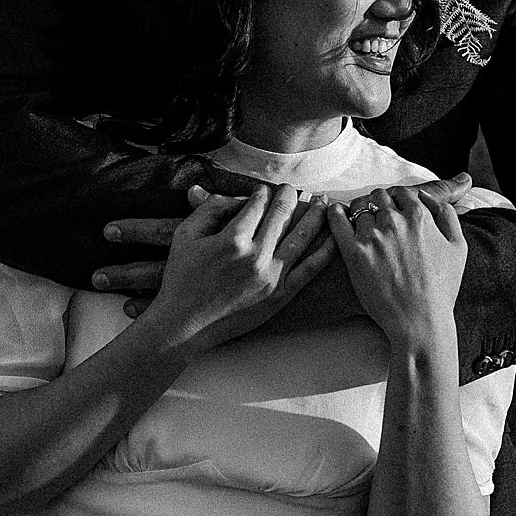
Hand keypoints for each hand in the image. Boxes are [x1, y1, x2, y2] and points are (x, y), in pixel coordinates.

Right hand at [139, 176, 327, 365]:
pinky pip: (309, 270)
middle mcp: (255, 255)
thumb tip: (234, 195)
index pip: (257, 202)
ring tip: (323, 202)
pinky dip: (324, 252)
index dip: (262, 192)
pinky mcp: (280, 296)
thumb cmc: (180, 280)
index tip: (264, 190)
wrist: (184, 326)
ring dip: (315, 215)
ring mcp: (271, 277)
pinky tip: (335, 238)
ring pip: (302, 237)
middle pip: (282, 214)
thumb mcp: (185, 236)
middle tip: (295, 189)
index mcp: (233, 238)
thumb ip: (209, 208)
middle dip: (290, 196)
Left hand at [325, 173, 464, 354]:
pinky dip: (336, 213)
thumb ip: (447, 216)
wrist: (420, 322)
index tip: (394, 210)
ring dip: (360, 213)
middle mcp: (395, 221)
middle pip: (379, 197)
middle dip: (379, 204)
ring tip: (360, 224)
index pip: (402, 193)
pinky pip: (338, 220)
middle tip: (376, 217)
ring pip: (360, 208)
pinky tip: (336, 214)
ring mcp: (372, 236)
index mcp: (419, 216)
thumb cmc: (441, 290)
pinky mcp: (354, 253)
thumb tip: (430, 198)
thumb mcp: (458, 248)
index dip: (397, 200)